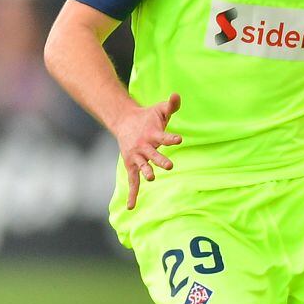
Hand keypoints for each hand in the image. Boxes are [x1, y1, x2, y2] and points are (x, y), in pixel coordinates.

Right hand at [113, 92, 181, 209]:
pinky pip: (133, 181)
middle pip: (153, 154)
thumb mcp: (160, 110)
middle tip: (169, 166)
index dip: (171, 138)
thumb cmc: (148, 117)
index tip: (179, 139)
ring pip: (142, 167)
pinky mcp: (132, 165)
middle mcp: (144, 146)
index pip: (164, 136)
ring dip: (146, 172)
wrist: (125, 122)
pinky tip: (131, 207)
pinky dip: (132, 194)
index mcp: (153, 134)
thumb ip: (171, 105)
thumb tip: (177, 95)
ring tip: (152, 178)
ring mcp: (137, 157)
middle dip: (160, 160)